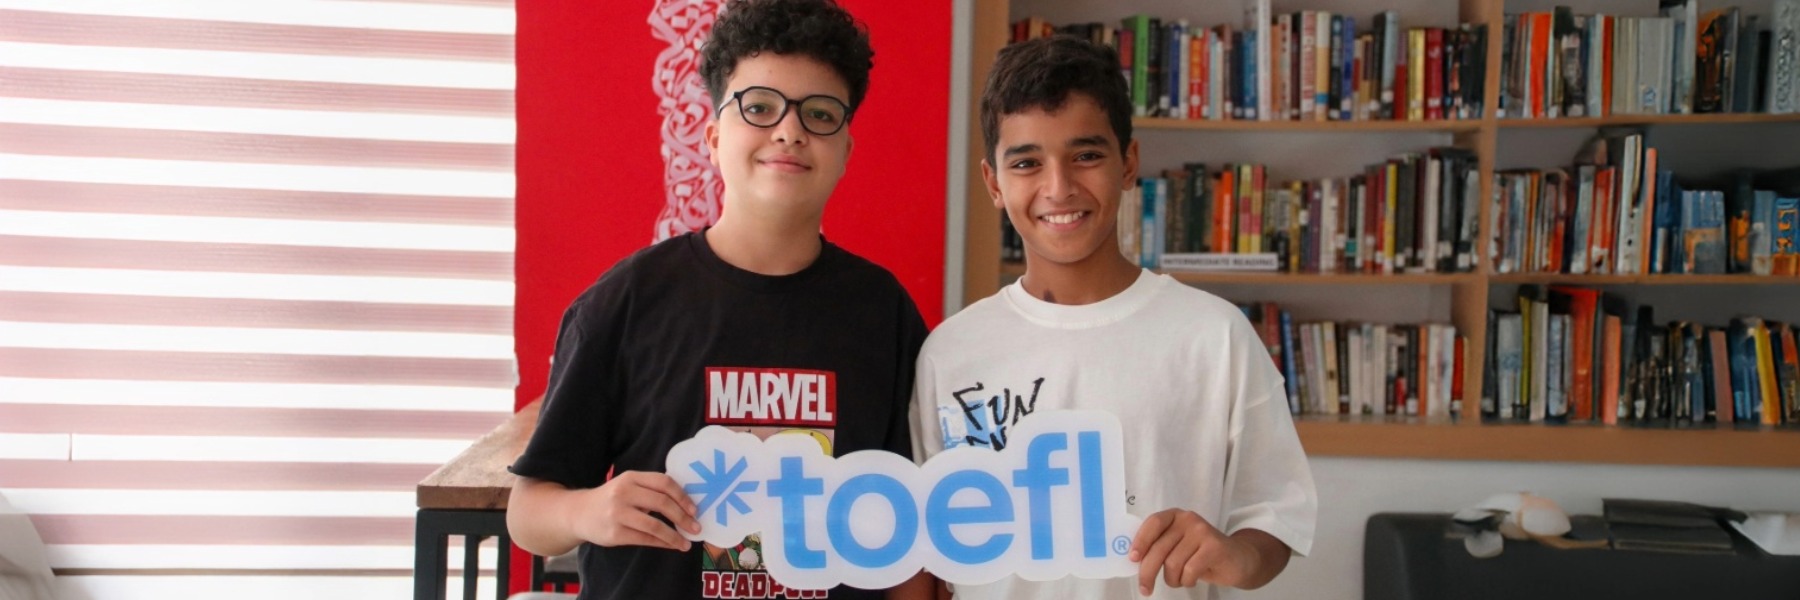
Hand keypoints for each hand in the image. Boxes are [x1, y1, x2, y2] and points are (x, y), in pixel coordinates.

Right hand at [569, 470, 700, 550]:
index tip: (695, 509)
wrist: (578, 513)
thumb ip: (651, 490)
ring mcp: (617, 514)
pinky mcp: (614, 533)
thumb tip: (685, 504)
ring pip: (655, 525)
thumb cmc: (611, 499)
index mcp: (631, 478)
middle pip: (662, 503)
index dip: (682, 496)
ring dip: (674, 536)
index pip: (664, 483)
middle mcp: (624, 493)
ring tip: (686, 543)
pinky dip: (662, 543)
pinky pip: (644, 539)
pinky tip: (671, 545)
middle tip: (696, 527)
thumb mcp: (628, 486)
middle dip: (683, 517)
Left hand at [1128, 509, 1259, 595]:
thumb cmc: (1202, 554)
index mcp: (1175, 516)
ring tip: (1180, 579)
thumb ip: (1159, 546)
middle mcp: (1188, 519)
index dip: (1140, 541)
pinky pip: (1189, 570)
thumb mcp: (1179, 545)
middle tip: (1145, 588)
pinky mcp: (1214, 546)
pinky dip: (1187, 581)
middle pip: (1159, 548)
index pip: (1153, 524)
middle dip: (1147, 573)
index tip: (1133, 559)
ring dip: (1173, 579)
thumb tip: (1134, 558)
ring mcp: (1202, 531)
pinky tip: (1192, 579)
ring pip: (1173, 563)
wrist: (1238, 558)